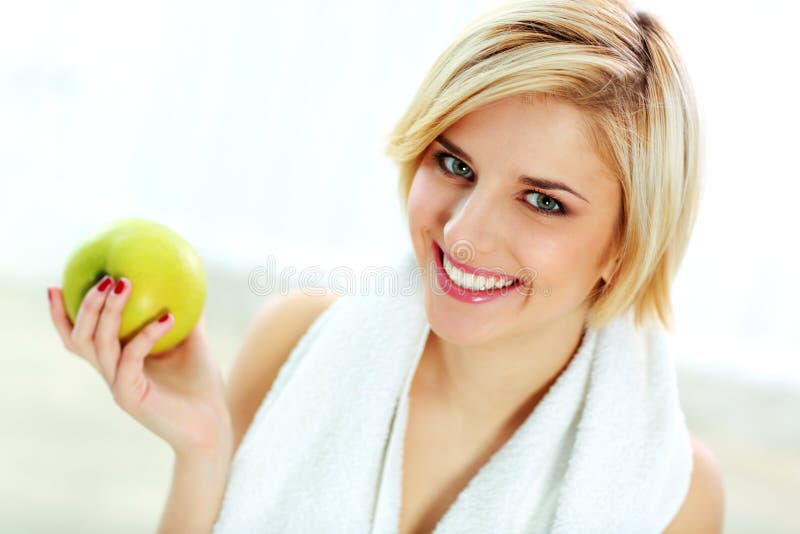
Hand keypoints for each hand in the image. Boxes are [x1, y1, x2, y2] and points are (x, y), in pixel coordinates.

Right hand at [47, 276, 232, 458]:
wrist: (212, 424)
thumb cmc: (201, 384)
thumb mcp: (192, 341)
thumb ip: (186, 315)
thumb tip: (188, 281)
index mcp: (117, 362)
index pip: (79, 337)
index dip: (62, 314)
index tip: (59, 285)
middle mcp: (111, 373)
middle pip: (80, 337)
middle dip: (86, 305)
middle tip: (105, 278)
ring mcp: (118, 386)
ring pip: (99, 345)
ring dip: (109, 312)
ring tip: (126, 284)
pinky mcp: (131, 396)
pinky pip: (131, 358)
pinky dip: (146, 334)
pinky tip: (168, 317)